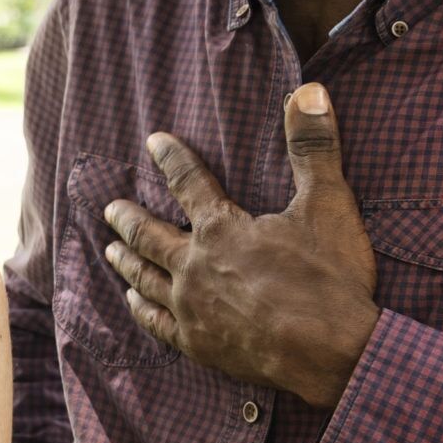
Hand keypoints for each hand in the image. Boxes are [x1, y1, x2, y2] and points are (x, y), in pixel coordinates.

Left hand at [101, 83, 378, 409]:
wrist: (333, 352)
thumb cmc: (330, 278)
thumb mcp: (329, 203)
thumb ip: (314, 146)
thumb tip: (308, 90)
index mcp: (221, 228)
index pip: (187, 182)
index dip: (170, 158)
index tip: (152, 143)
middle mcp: (194, 265)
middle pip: (148, 234)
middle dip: (128, 218)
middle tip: (109, 208)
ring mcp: (191, 307)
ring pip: (144, 277)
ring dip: (125, 261)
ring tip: (110, 250)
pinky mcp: (197, 344)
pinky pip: (155, 323)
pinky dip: (140, 308)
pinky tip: (132, 301)